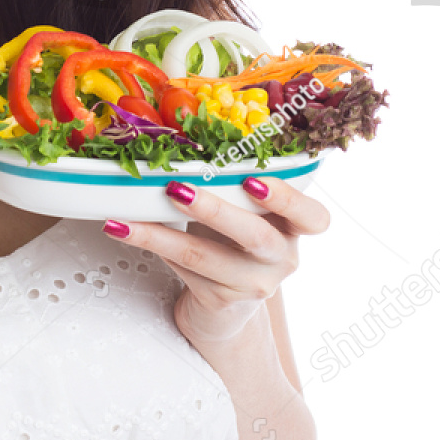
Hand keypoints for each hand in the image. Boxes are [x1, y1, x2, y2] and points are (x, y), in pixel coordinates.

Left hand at [104, 177, 329, 344]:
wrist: (224, 305)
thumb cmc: (234, 242)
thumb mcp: (245, 212)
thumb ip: (235, 185)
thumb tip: (185, 134)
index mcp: (295, 229)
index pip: (314, 218)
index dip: (288, 199)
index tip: (254, 180)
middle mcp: (282, 259)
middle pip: (256, 236)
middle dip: (214, 211)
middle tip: (177, 189)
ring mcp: (253, 284)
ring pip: (205, 257)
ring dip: (160, 234)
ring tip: (126, 219)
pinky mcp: (220, 300)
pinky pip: (182, 269)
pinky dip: (151, 245)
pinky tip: (124, 230)